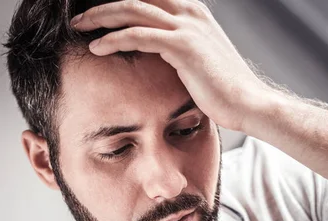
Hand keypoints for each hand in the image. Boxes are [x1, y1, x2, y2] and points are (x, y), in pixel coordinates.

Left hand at [71, 0, 278, 132]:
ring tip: (78, 27)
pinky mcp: (183, 46)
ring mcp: (187, 26)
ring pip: (132, 10)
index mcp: (192, 12)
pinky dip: (112, 40)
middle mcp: (189, 12)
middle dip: (104, 5)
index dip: (122, 2)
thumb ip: (179, 45)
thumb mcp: (200, 58)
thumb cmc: (223, 87)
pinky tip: (95, 48)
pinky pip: (138, 36)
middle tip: (80, 17)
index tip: (98, 12)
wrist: (248, 103)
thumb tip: (157, 49)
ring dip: (100, 16)